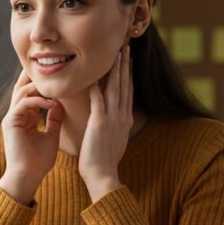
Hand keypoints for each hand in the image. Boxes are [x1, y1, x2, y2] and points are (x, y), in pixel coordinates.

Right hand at [0, 70, 64, 204]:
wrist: (28, 177)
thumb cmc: (39, 162)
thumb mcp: (51, 136)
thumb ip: (55, 119)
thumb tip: (60, 104)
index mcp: (24, 118)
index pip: (31, 94)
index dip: (42, 85)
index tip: (58, 79)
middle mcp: (16, 115)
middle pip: (22, 87)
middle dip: (34, 77)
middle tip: (51, 68)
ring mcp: (11, 118)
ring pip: (21, 91)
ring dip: (38, 88)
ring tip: (55, 87)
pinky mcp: (10, 122)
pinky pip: (23, 103)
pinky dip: (38, 101)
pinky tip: (52, 103)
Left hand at [80, 45, 132, 201]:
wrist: (103, 175)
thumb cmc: (104, 163)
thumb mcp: (114, 142)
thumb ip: (114, 129)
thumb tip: (113, 124)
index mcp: (125, 120)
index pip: (128, 92)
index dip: (128, 75)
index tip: (129, 61)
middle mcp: (122, 116)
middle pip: (125, 85)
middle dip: (125, 66)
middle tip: (126, 48)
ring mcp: (112, 118)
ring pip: (115, 88)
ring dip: (116, 69)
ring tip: (117, 54)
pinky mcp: (100, 121)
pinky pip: (98, 99)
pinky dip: (96, 85)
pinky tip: (94, 74)